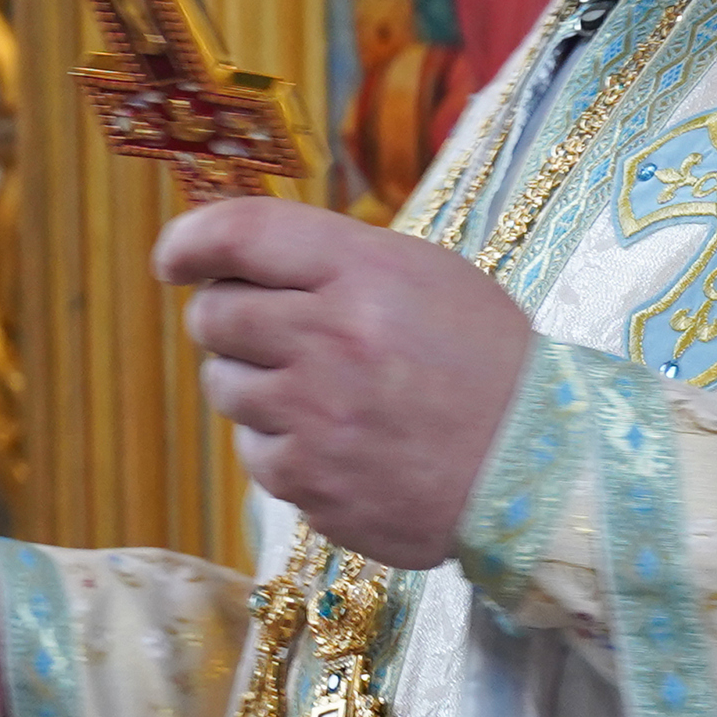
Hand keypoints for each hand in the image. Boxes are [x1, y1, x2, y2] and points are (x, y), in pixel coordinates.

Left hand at [156, 197, 533, 568]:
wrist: (542, 471)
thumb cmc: (483, 362)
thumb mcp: (424, 276)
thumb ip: (331, 259)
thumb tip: (231, 258)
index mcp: (366, 274)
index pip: (242, 234)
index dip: (191, 241)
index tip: (174, 257)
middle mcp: (333, 340)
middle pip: (214, 314)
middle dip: (228, 318)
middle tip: (270, 330)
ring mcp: (317, 418)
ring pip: (223, 385)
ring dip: (253, 383)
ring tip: (323, 391)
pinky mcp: (311, 483)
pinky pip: (253, 451)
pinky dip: (281, 445)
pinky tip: (337, 442)